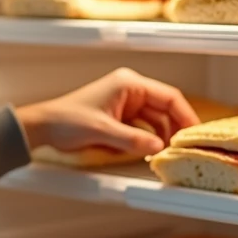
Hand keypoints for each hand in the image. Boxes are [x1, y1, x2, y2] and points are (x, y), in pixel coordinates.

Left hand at [14, 67, 199, 156]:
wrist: (44, 127)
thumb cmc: (66, 120)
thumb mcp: (102, 131)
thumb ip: (132, 139)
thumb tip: (158, 145)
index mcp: (129, 84)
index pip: (169, 97)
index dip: (185, 115)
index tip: (193, 133)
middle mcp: (130, 91)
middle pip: (164, 109)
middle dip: (173, 129)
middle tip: (182, 148)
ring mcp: (125, 104)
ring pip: (154, 121)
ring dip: (158, 136)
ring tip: (164, 153)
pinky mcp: (120, 117)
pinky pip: (142, 128)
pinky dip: (145, 140)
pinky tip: (146, 152)